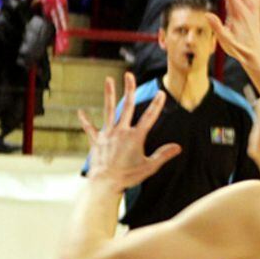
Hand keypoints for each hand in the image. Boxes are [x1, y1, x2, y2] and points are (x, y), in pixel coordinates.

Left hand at [78, 73, 180, 193]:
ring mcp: (107, 134)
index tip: (162, 93)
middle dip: (130, 89)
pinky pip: (90, 128)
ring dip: (109, 94)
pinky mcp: (97, 140)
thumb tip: (178, 147)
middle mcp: (121, 131)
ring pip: (109, 110)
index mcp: (135, 137)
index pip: (149, 118)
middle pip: (128, 106)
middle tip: (130, 75)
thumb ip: (163, 155)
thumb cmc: (128, 177)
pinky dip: (86, 121)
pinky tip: (81, 112)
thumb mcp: (149, 167)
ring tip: (108, 80)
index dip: (156, 105)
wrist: (105, 183)